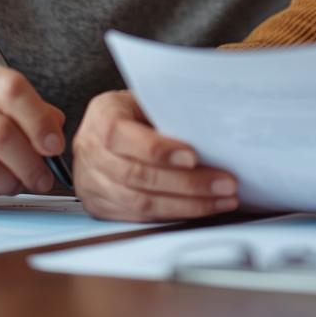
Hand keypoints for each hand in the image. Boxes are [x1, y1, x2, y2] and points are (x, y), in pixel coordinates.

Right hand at [72, 90, 237, 220]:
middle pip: (136, 175)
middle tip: (225, 184)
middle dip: (187, 183)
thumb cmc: (136, 111)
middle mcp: (91, 151)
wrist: (107, 129)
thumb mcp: (148, 100)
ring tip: (222, 199)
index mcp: (102, 117)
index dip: (157, 149)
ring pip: (141, 202)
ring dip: (187, 204)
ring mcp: (91, 183)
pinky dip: (174, 214)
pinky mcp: (100, 206)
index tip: (193, 156)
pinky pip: (140, 216)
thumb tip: (212, 130)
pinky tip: (202, 208)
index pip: (121, 135)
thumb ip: (169, 113)